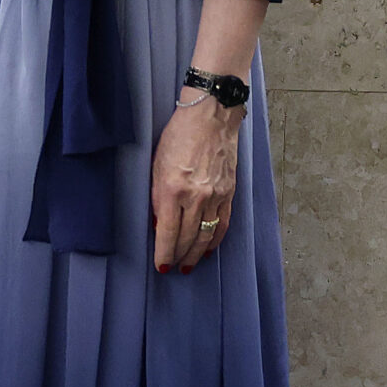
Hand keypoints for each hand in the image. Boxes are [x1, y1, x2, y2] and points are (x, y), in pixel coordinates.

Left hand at [150, 94, 239, 272]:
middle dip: (179, 257)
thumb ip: (157, 197)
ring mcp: (216, 196)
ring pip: (206, 236)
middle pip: (188, 238)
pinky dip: (215, 240)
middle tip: (174, 269)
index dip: (164, 253)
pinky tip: (209, 249)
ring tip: (189, 266)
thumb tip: (160, 225)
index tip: (161, 266)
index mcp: (173, 189)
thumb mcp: (156, 165)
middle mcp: (197, 197)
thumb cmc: (178, 136)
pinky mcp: (229, 193)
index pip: (168, 233)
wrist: (211, 116)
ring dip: (197, 254)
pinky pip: (223, 224)